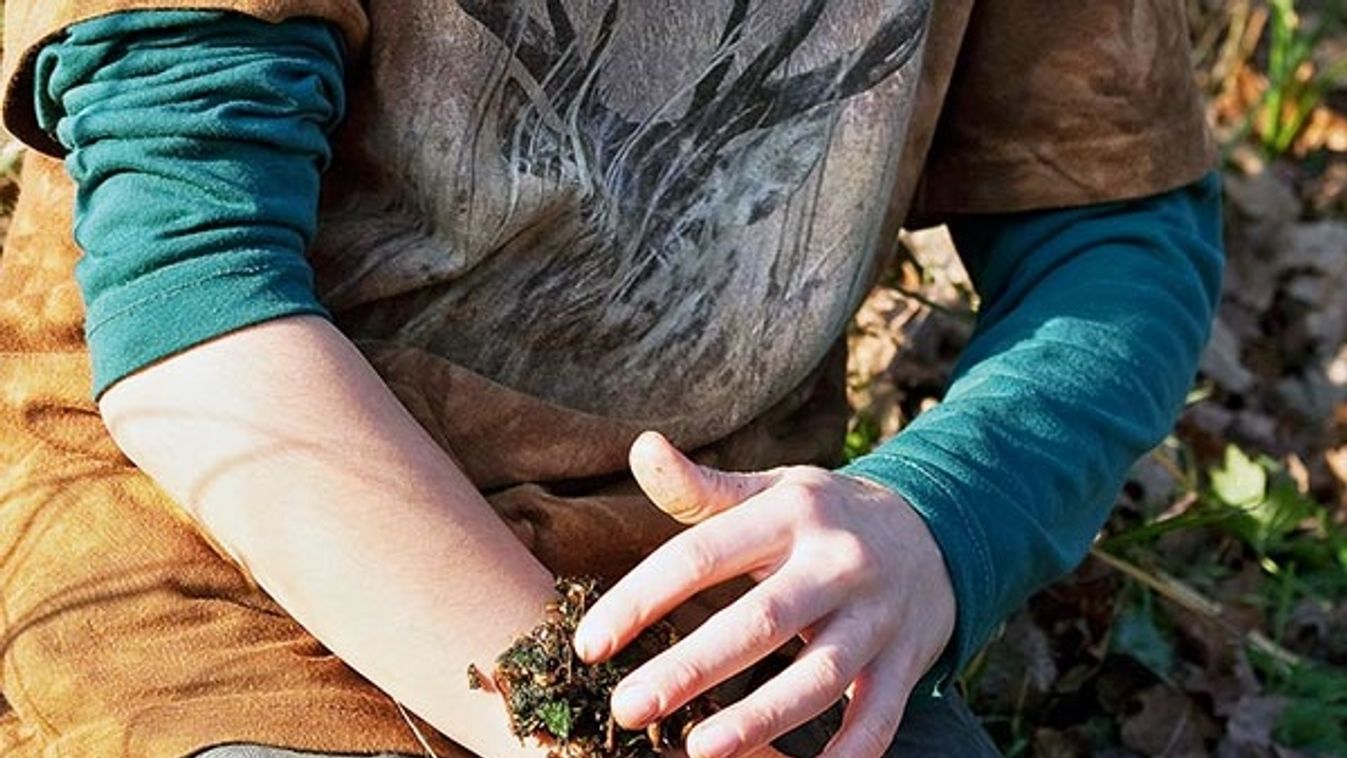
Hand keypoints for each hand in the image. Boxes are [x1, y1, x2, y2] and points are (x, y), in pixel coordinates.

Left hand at [573, 431, 956, 757]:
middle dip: (692, 668)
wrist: (938, 529)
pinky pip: (878, 716)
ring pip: (818, 675)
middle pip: (759, 621)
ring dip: (760, 718)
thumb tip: (642, 447)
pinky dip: (848, 754)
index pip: (702, 555)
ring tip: (700, 751)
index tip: (590, 643)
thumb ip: (702, 486)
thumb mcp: (771, 489)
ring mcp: (876, 615)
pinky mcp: (906, 660)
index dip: (642, 598)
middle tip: (629, 708)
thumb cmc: (825, 515)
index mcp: (790, 514)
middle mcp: (836, 562)